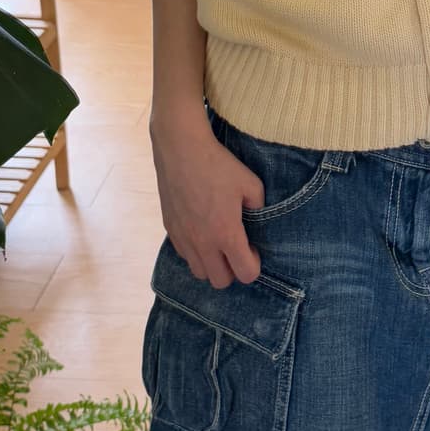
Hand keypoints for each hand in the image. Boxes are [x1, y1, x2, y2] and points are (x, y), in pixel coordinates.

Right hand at [150, 111, 264, 288]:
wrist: (181, 149)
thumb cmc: (218, 165)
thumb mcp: (251, 183)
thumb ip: (259, 206)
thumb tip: (258, 217)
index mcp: (226, 233)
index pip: (245, 274)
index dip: (253, 265)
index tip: (253, 249)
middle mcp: (203, 242)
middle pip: (220, 281)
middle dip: (233, 271)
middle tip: (237, 249)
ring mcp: (183, 238)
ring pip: (199, 272)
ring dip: (212, 265)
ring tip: (218, 244)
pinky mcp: (170, 229)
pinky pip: (184, 255)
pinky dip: (196, 252)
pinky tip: (202, 232)